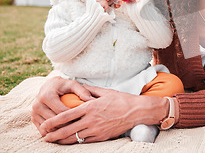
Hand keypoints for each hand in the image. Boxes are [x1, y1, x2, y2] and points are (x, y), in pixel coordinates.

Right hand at [31, 76, 94, 135]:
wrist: (48, 86)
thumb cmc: (63, 85)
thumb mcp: (73, 84)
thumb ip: (83, 91)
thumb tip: (92, 101)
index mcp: (46, 96)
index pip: (61, 112)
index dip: (73, 116)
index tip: (83, 117)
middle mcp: (37, 105)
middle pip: (55, 121)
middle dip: (68, 124)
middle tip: (79, 125)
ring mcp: (34, 113)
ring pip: (49, 128)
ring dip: (60, 130)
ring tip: (72, 128)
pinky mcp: (33, 119)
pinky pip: (43, 130)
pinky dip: (53, 132)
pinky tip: (63, 130)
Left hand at [40, 85, 166, 143]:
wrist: (137, 111)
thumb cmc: (122, 100)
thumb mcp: (106, 92)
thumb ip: (91, 90)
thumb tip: (82, 85)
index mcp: (90, 107)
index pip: (67, 115)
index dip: (54, 121)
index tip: (45, 124)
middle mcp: (91, 119)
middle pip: (67, 129)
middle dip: (53, 134)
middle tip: (44, 136)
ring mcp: (96, 129)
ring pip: (74, 138)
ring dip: (62, 140)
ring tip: (53, 141)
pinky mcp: (102, 136)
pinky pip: (85, 141)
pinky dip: (75, 142)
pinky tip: (69, 141)